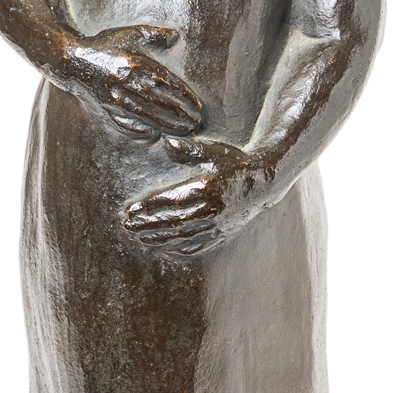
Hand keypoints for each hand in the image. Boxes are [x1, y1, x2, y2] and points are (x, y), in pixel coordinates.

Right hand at [62, 25, 201, 137]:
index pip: (165, 83)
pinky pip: (124, 121)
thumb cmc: (103, 45)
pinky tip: (152, 134)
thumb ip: (153, 34)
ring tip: (184, 130)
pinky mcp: (105, 106)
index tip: (198, 105)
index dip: (183, 95)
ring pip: (145, 115)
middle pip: (159, 102)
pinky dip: (138, 129)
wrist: (70, 59)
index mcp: (133, 63)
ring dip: (167, 124)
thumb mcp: (128, 34)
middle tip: (196, 122)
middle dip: (180, 114)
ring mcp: (115, 96)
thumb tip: (175, 36)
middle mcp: (125, 82)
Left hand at [123, 136, 267, 255]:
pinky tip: (166, 247)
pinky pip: (199, 246)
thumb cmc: (235, 163)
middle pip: (173, 222)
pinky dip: (180, 248)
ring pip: (184, 237)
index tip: (130, 211)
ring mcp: (217, 225)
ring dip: (160, 239)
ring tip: (141, 237)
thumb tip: (166, 144)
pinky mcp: (223, 234)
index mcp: (206, 189)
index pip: (171, 202)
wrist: (265, 181)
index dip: (149, 208)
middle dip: (148, 225)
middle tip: (128, 226)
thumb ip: (189, 150)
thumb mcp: (213, 152)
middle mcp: (211, 210)